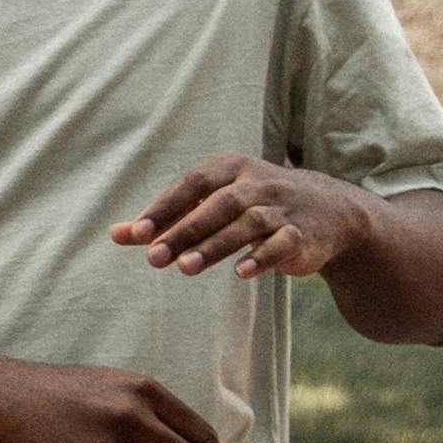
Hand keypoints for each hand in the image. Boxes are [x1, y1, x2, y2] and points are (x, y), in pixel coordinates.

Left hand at [115, 156, 365, 283]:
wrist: (327, 211)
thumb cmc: (253, 205)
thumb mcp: (211, 204)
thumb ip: (167, 220)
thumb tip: (116, 234)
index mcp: (230, 169)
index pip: (191, 184)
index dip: (164, 207)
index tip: (138, 233)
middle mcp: (256, 184)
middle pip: (217, 204)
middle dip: (184, 231)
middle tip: (154, 258)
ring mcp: (281, 209)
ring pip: (247, 224)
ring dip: (215, 246)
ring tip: (185, 268)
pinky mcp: (302, 234)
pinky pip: (281, 244)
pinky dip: (262, 257)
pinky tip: (241, 273)